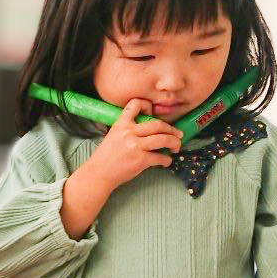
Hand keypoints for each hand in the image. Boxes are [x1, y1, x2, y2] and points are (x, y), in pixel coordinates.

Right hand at [60, 101, 183, 238]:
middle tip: (177, 135)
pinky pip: (160, 157)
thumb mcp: (113, 135)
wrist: (99, 173)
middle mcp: (129, 132)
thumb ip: (127, 129)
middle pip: (158, 124)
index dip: (147, 106)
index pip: (135, 105)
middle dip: (172, 130)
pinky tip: (166, 161)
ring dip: (174, 143)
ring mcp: (136, 146)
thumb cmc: (106, 156)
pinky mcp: (141, 160)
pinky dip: (167, 160)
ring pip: (163, 139)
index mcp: (121, 124)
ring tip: (176, 147)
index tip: (154, 114)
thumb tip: (148, 129)